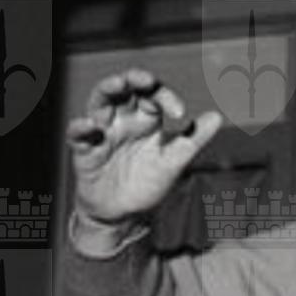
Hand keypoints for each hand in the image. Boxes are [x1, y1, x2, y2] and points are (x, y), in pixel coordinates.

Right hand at [64, 69, 223, 224]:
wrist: (124, 216)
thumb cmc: (147, 185)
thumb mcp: (173, 163)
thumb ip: (192, 140)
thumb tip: (217, 116)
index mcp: (146, 120)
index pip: (153, 96)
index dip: (165, 96)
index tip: (179, 112)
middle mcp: (123, 121)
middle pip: (124, 90)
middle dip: (133, 80)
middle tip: (145, 79)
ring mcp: (102, 133)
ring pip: (100, 102)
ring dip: (107, 91)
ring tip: (118, 84)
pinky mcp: (84, 151)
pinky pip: (77, 134)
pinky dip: (80, 127)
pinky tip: (89, 125)